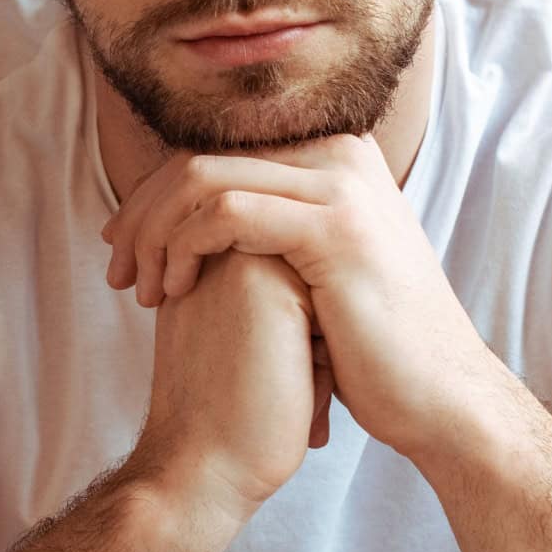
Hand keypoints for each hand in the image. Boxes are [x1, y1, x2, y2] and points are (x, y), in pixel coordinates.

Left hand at [102, 134, 504, 464]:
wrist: (436, 398)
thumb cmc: (367, 346)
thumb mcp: (308, 270)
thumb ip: (263, 229)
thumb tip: (186, 217)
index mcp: (331, 159)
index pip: (215, 153)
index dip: (154, 197)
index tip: (121, 247)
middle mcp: (339, 156)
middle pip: (200, 157)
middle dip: (142, 213)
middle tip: (115, 269)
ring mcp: (341, 186)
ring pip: (202, 178)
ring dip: (154, 234)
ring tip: (140, 289)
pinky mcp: (335, 227)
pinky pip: (227, 210)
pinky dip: (183, 246)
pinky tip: (172, 291)